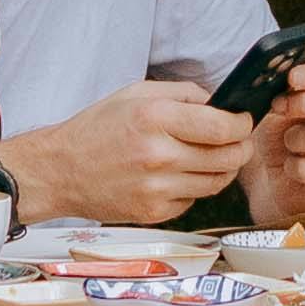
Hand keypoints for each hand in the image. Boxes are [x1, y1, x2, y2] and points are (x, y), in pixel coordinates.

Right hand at [6, 79, 258, 228]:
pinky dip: (195, 187)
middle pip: (228, 157)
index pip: (222, 127)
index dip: (243, 124)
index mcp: (155, 118)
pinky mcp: (153, 212)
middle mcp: (158, 155)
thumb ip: (183, 93)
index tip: (243, 121)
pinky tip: (181, 174)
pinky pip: (193, 199)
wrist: (60, 170)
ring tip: (214, 156)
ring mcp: (156, 188)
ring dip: (224, 168)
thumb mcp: (136, 93)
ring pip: (217, 182)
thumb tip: (220, 103)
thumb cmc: (97, 128)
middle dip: (241, 147)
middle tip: (238, 140)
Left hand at [246, 54, 304, 220]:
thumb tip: (287, 83)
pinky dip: (295, 168)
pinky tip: (292, 167)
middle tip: (281, 107)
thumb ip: (286, 94)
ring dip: (294, 139)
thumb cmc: (280, 138)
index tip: (291, 78)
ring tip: (288, 143)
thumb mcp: (278, 110)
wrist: (275, 180)